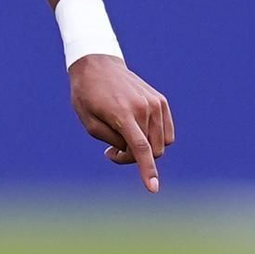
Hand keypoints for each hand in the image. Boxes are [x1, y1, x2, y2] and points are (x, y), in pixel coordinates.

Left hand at [68, 55, 174, 193]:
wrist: (98, 64)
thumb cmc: (87, 94)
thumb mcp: (88, 122)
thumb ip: (111, 140)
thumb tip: (132, 151)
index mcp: (123, 114)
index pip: (140, 148)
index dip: (147, 171)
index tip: (153, 189)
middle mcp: (144, 108)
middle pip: (151, 151)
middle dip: (134, 158)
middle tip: (111, 151)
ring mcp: (155, 104)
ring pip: (161, 144)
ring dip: (145, 149)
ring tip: (122, 138)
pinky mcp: (161, 101)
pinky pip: (166, 132)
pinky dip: (155, 139)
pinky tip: (136, 131)